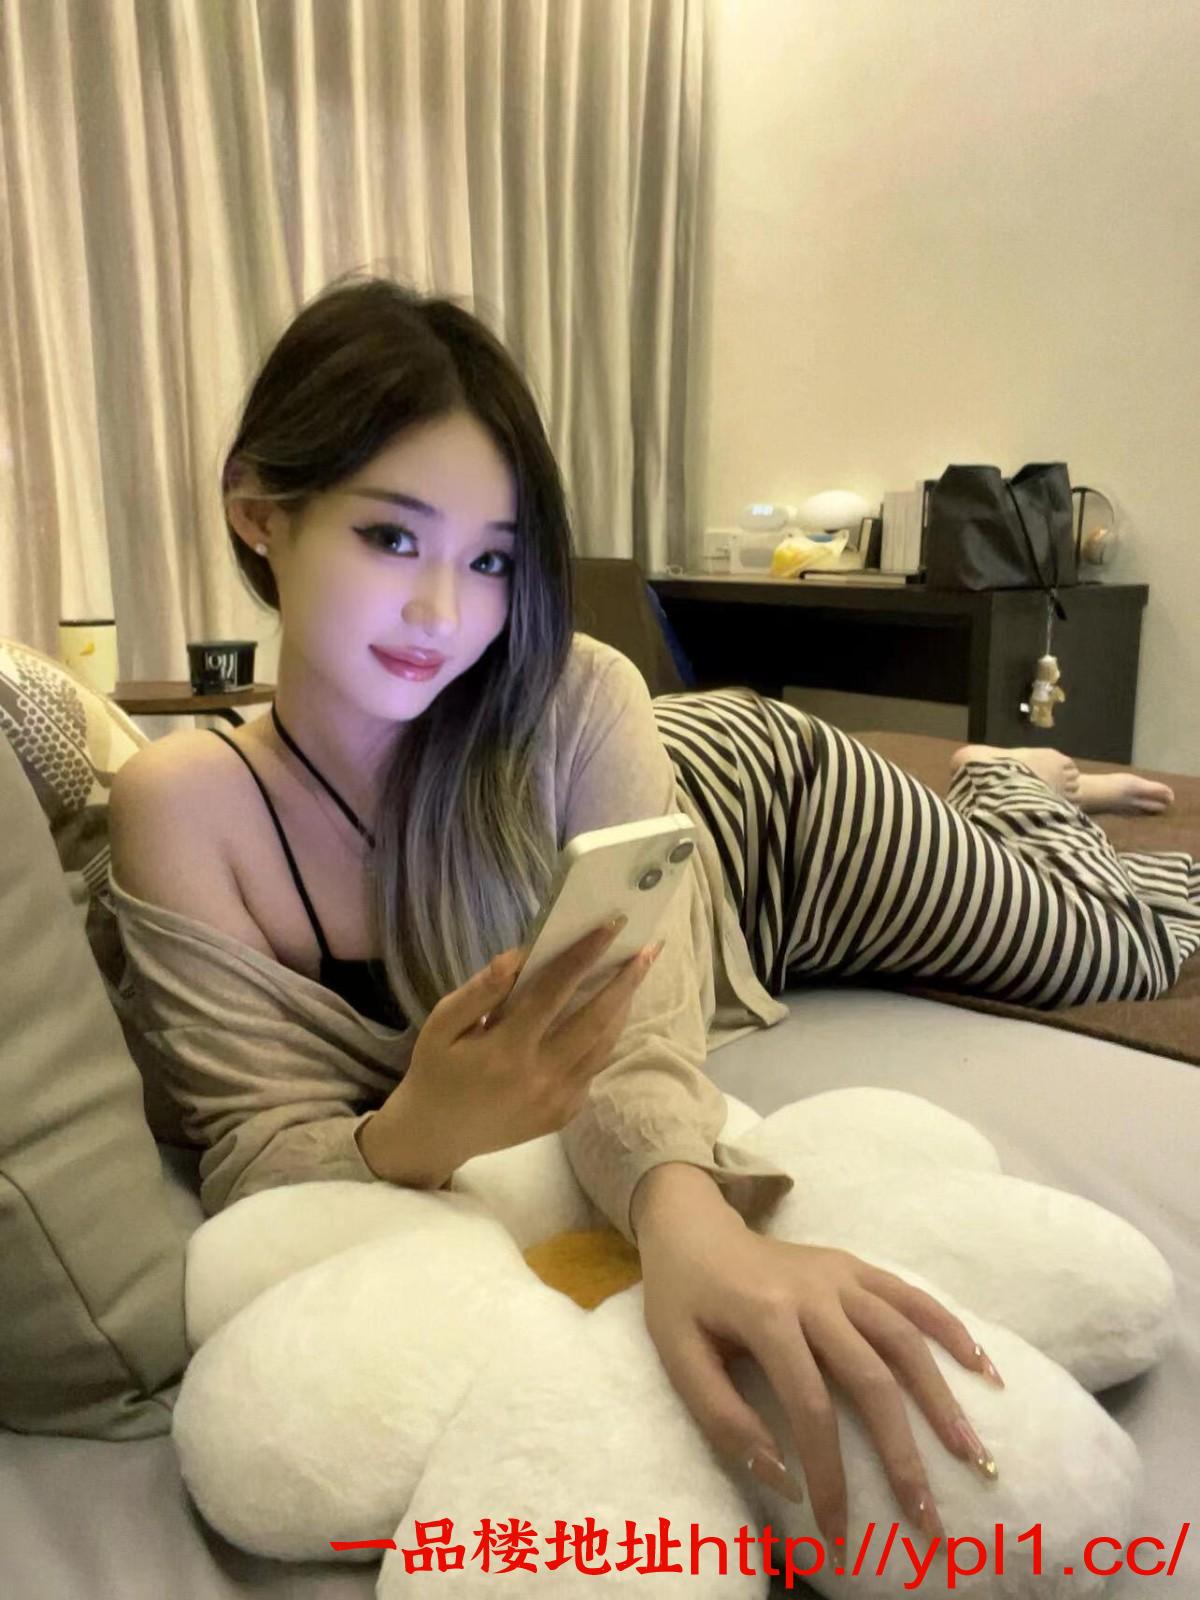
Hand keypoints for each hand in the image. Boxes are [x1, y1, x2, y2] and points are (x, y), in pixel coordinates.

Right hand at [369, 920, 665, 1176]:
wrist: (438, 1134)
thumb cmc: (437, 1069)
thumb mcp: (442, 1024)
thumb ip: (480, 990)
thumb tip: (519, 955)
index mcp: (506, 1048)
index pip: (555, 990)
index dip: (585, 955)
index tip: (611, 925)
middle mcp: (539, 1075)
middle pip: (595, 1020)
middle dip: (626, 981)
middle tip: (649, 948)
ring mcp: (557, 1100)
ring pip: (603, 1045)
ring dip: (623, 1007)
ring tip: (637, 973)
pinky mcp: (565, 1114)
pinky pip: (593, 1069)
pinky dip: (606, 1038)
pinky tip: (612, 1013)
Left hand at [636, 1202, 1003, 1547]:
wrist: (693, 1227)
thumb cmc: (683, 1299)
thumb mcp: (678, 1358)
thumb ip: (723, 1418)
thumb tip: (782, 1477)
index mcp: (765, 1314)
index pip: (810, 1406)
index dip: (829, 1474)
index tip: (839, 1531)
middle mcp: (813, 1292)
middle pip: (871, 1378)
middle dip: (902, 1454)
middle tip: (928, 1518)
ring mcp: (841, 1275)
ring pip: (904, 1337)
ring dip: (941, 1397)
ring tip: (972, 1453)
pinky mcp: (855, 1267)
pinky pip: (912, 1296)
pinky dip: (950, 1329)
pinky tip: (982, 1368)